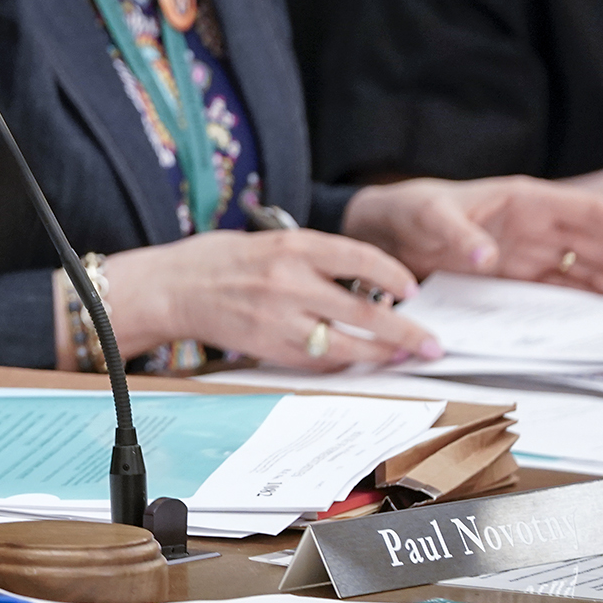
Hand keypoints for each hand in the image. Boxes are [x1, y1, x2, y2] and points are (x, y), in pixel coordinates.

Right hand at [102, 229, 436, 368]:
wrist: (170, 287)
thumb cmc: (216, 260)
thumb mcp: (266, 240)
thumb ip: (312, 257)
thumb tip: (363, 280)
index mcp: (291, 247)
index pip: (361, 259)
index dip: (395, 277)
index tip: (412, 289)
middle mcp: (289, 282)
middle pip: (366, 312)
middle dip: (407, 332)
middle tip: (432, 343)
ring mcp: (280, 319)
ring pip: (348, 345)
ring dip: (382, 355)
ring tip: (403, 357)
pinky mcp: (269, 347)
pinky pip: (318, 361)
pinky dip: (342, 362)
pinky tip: (355, 359)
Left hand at [343, 176, 602, 297]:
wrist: (388, 229)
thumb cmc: (411, 209)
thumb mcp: (429, 215)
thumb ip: (458, 233)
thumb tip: (487, 255)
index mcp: (525, 200)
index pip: (586, 211)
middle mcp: (535, 225)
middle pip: (596, 245)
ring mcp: (529, 251)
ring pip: (585, 269)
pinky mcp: (517, 274)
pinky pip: (560, 287)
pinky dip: (585, 300)